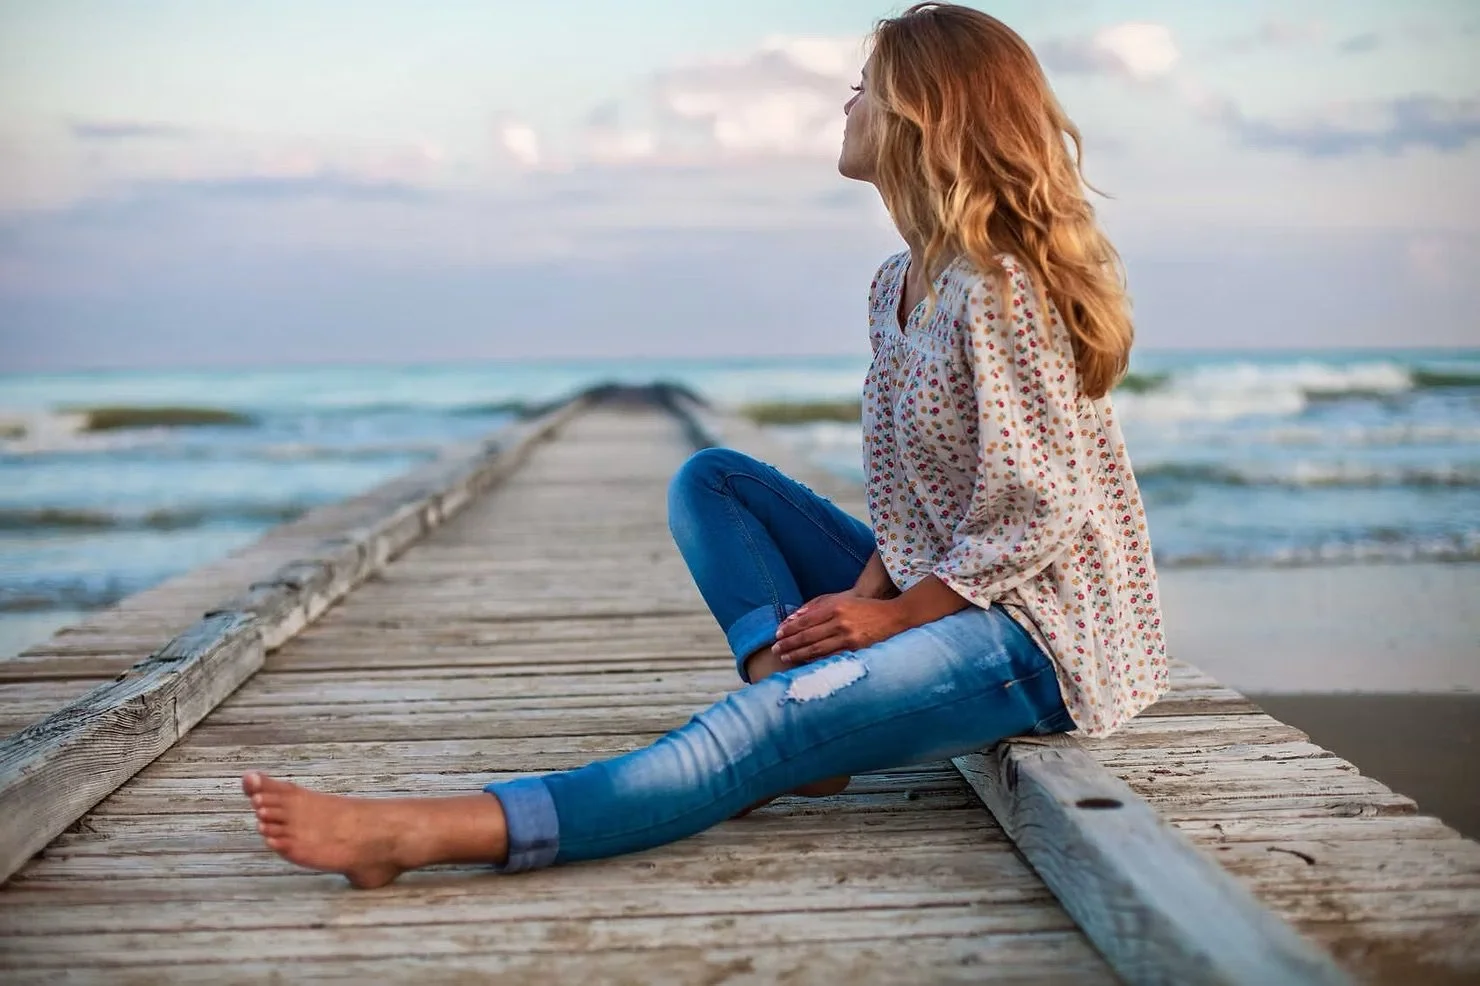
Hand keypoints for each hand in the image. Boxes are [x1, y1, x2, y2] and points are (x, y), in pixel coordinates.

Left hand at [772, 592, 904, 665]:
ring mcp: (849, 637)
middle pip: (808, 635)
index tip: (778, 635)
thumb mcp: (841, 601)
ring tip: (785, 657)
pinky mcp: (856, 649)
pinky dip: (816, 660)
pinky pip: (830, 657)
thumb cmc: (864, 607)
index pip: (806, 620)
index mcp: (835, 607)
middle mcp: (840, 621)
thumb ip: (817, 607)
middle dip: (789, 643)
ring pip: (817, 648)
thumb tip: (793, 617)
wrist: (893, 617)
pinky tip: (805, 662)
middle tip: (776, 649)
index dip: (790, 629)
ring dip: (798, 654)